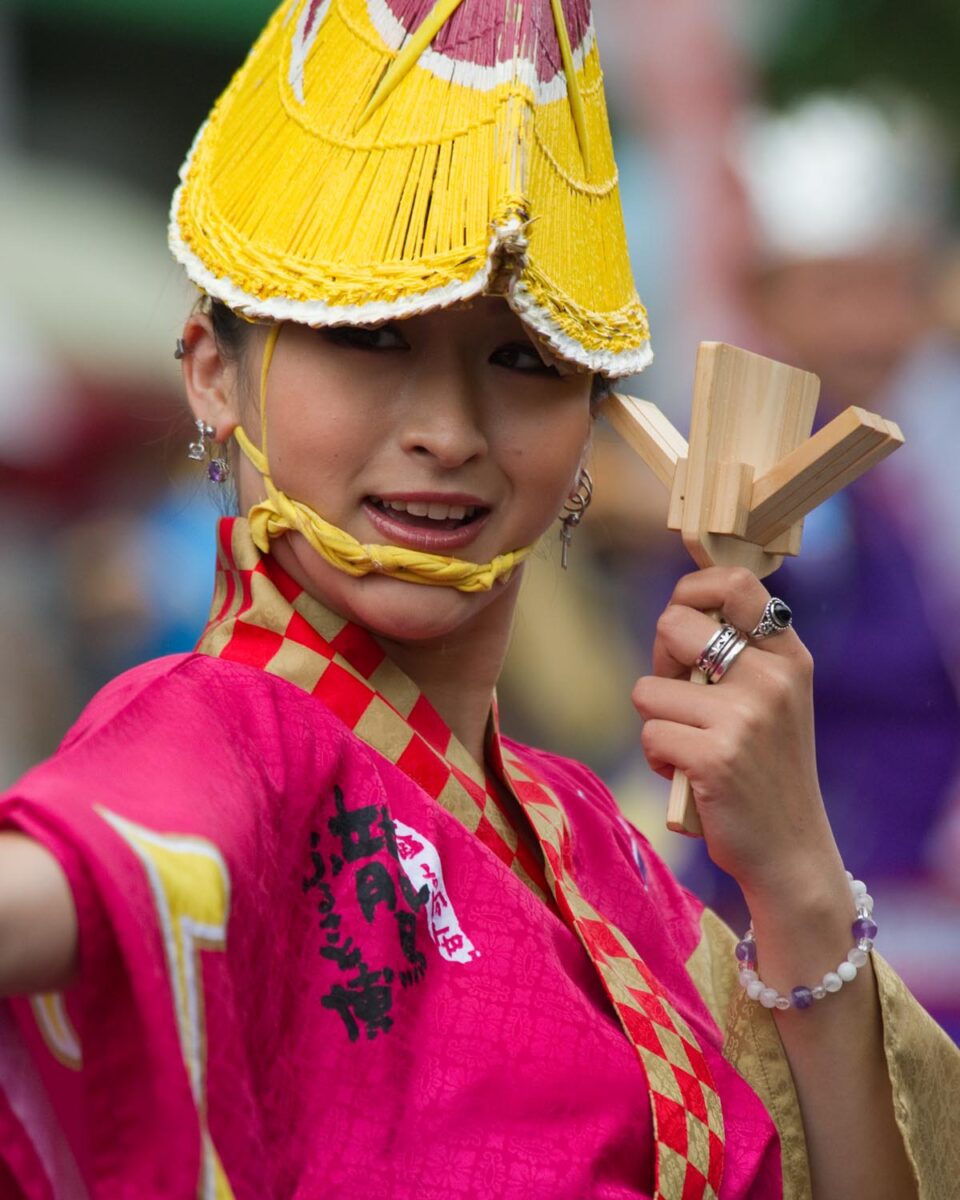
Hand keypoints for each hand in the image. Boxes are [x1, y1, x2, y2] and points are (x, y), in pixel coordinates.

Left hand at [632, 567, 840, 901]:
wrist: (791, 851)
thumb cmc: (765, 770)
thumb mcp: (773, 700)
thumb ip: (740, 654)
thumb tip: (676, 612)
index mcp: (789, 656)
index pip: (736, 582)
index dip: (692, 590)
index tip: (683, 619)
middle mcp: (772, 678)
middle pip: (673, 624)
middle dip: (660, 660)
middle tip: (680, 696)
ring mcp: (745, 716)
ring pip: (648, 689)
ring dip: (657, 722)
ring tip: (692, 748)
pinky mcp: (715, 755)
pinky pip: (649, 734)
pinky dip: (657, 758)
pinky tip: (689, 776)